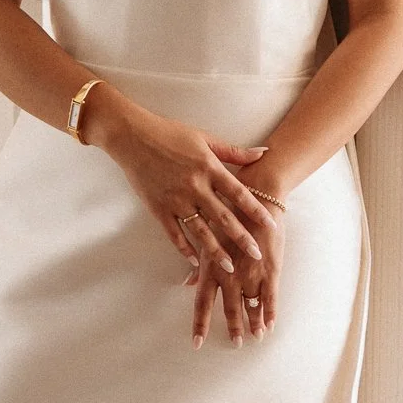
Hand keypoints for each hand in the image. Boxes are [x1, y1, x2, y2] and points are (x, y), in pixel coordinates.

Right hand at [91, 99, 280, 337]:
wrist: (132, 136)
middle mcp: (194, 186)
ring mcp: (176, 199)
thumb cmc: (169, 133)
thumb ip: (234, 151)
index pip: (238, 194)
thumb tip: (262, 153)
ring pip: (200, 231)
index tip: (270, 226)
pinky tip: (195, 262)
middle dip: (242, 238)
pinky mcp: (158, 208)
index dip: (256, 211)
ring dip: (216, 251)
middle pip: (223, 218)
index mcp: (208, 167)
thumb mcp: (204, 138)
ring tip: (230, 268)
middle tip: (257, 256)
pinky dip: (184, 249)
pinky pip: (174, 233)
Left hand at [188, 192, 286, 346]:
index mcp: (210, 267)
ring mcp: (250, 271)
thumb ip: (199, 266)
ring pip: (250, 304)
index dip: (200, 324)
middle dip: (233, 327)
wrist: (256, 198)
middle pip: (229, 308)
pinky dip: (270, 312)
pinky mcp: (270, 268)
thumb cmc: (228, 215)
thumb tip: (187, 283)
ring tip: (256, 337)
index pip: (202, 302)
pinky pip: (270, 296)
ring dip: (253, 323)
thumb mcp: (208, 238)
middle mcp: (229, 273)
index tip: (197, 343)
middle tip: (235, 344)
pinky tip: (270, 324)